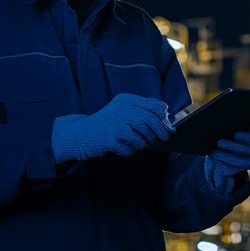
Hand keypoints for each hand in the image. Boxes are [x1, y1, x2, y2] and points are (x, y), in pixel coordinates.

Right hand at [51, 93, 173, 160]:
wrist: (80, 134)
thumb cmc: (107, 125)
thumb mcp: (123, 111)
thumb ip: (141, 111)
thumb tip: (166, 119)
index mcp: (126, 100)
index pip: (152, 105)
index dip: (164, 115)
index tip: (169, 124)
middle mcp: (120, 109)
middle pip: (149, 120)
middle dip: (159, 130)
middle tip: (164, 137)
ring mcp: (114, 124)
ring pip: (141, 135)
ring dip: (144, 142)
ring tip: (139, 144)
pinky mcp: (109, 139)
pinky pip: (129, 147)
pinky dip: (130, 150)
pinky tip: (124, 148)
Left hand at [204, 114, 249, 190]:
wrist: (229, 136)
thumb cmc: (236, 118)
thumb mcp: (239, 112)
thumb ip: (242, 109)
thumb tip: (233, 110)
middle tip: (235, 134)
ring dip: (235, 146)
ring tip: (220, 142)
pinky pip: (242, 163)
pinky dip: (227, 157)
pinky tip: (215, 152)